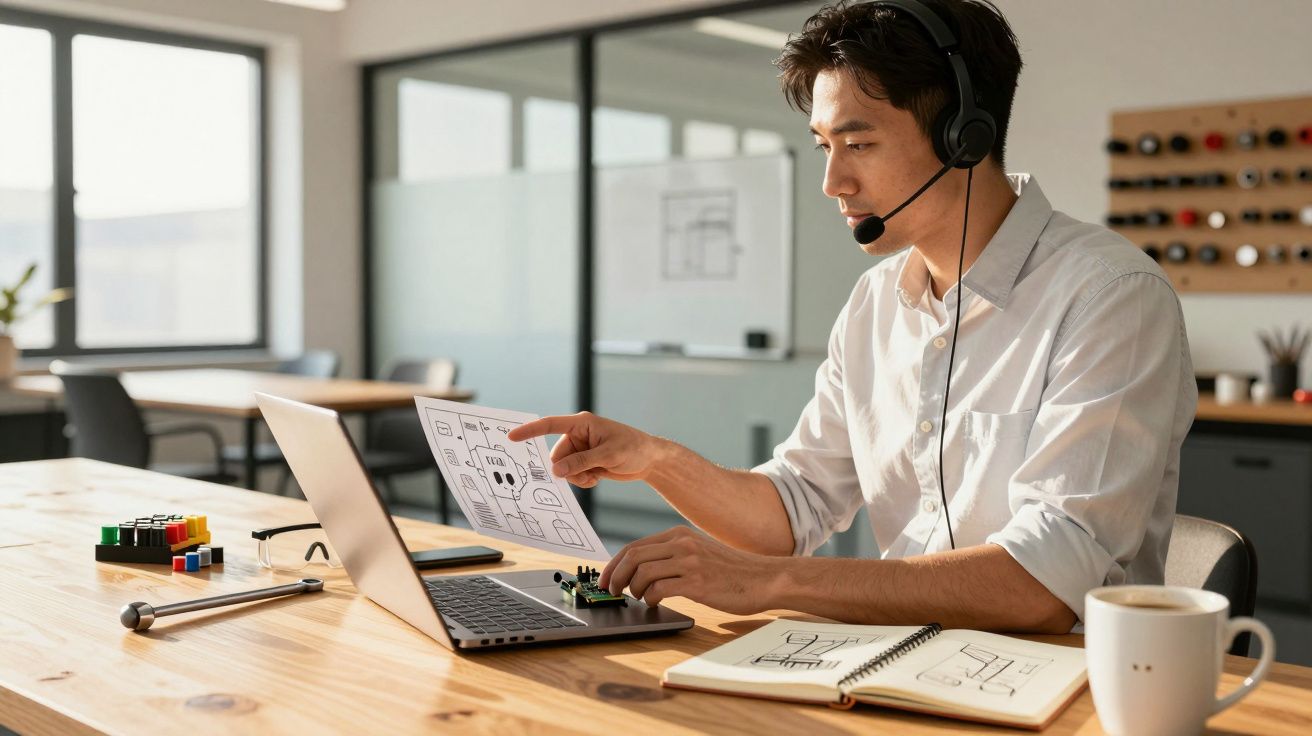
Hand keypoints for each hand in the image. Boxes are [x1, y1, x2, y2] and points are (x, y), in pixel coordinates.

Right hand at [506, 411, 661, 487]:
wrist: (649, 459)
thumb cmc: (633, 448)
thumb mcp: (608, 455)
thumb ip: (581, 462)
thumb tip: (556, 471)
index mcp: (581, 423)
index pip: (550, 425)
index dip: (530, 431)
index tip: (512, 437)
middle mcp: (578, 435)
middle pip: (556, 456)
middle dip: (568, 469)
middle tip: (588, 474)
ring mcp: (581, 449)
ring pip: (563, 468)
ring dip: (576, 477)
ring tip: (595, 476)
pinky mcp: (585, 461)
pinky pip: (572, 474)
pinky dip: (582, 480)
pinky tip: (597, 478)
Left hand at [599, 526, 781, 613]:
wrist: (764, 578)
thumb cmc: (733, 571)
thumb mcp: (700, 551)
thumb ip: (674, 555)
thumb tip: (641, 570)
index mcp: (680, 535)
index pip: (634, 547)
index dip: (614, 565)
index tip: (605, 579)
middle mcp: (682, 544)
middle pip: (633, 557)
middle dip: (615, 577)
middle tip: (612, 592)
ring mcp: (690, 562)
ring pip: (642, 572)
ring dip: (633, 589)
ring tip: (640, 598)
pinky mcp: (697, 582)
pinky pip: (659, 589)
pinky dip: (650, 598)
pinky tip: (655, 603)